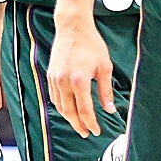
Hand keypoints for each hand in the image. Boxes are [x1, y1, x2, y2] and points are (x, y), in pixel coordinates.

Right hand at [47, 13, 113, 137]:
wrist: (72, 27)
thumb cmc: (91, 44)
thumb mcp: (104, 67)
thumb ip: (106, 91)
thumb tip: (110, 109)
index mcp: (79, 81)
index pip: (85, 111)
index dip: (91, 124)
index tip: (96, 131)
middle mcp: (64, 82)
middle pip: (70, 113)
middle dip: (79, 125)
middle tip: (86, 133)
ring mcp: (55, 79)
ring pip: (60, 107)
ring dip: (69, 118)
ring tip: (78, 124)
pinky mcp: (50, 75)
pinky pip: (54, 97)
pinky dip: (61, 107)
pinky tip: (68, 109)